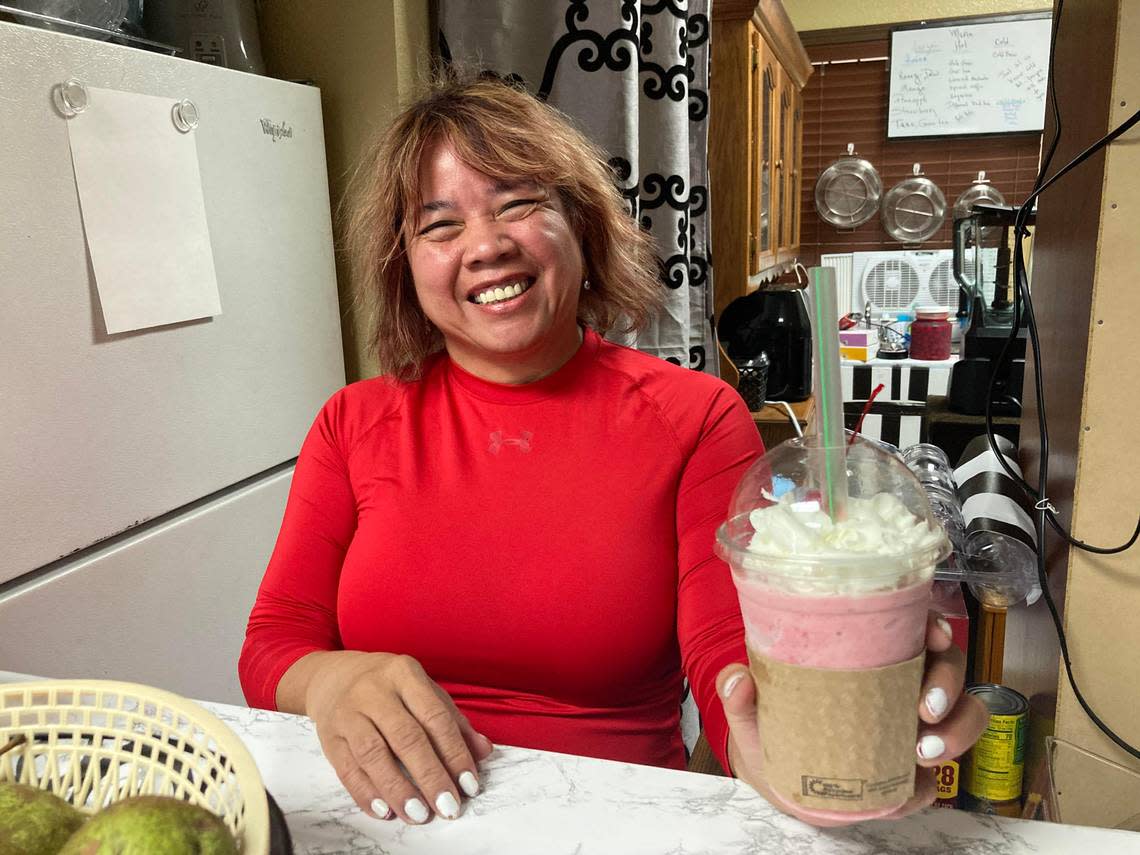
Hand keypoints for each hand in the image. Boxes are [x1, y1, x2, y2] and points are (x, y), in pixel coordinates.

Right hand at [302, 651, 493, 823]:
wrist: (336, 677)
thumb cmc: (390, 688)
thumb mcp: (424, 692)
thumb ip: (453, 722)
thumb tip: (483, 751)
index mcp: (405, 674)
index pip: (435, 716)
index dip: (454, 753)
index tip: (469, 784)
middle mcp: (374, 690)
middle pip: (406, 737)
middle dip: (430, 776)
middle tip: (448, 806)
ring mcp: (348, 712)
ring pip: (374, 754)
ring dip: (399, 789)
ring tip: (419, 814)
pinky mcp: (329, 736)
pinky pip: (347, 769)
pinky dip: (366, 793)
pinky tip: (385, 811)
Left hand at [717, 612, 989, 826]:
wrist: (780, 785)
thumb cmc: (775, 732)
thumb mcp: (754, 712)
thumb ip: (741, 695)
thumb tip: (739, 680)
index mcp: (869, 655)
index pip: (912, 625)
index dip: (933, 622)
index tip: (932, 633)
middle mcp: (901, 684)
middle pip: (949, 665)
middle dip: (949, 682)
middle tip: (925, 708)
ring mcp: (915, 727)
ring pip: (964, 714)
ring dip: (957, 730)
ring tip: (923, 750)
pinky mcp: (917, 772)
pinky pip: (945, 773)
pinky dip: (936, 781)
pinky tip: (915, 784)